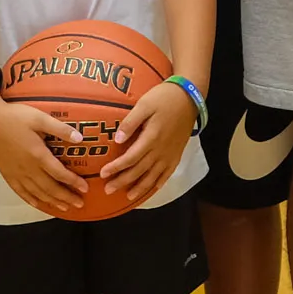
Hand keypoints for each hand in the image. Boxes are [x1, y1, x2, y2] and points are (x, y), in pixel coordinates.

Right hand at [0, 82, 91, 215]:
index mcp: (38, 155)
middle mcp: (28, 168)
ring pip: (37, 193)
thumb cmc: (14, 117)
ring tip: (64, 207)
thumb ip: (60, 129)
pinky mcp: (7, 174)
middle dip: (66, 197)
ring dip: (52, 201)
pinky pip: (21, 192)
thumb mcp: (40, 118)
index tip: (85, 188)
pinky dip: (31, 200)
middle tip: (80, 204)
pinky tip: (38, 204)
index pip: (60, 173)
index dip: (74, 182)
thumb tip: (79, 138)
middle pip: (50, 188)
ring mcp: (16, 173)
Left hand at [98, 81, 194, 203]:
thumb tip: (117, 140)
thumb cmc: (164, 98)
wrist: (189, 97)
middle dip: (123, 181)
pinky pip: (167, 174)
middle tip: (108, 189)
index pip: (130, 158)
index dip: (116, 168)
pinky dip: (158, 184)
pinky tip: (152, 189)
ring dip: (140, 187)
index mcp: (151, 138)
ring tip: (128, 196)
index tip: (103, 174)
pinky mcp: (177, 154)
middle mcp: (161, 150)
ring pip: (153, 176)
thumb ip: (130, 123)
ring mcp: (170, 154)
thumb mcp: (144, 104)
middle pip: (139, 171)